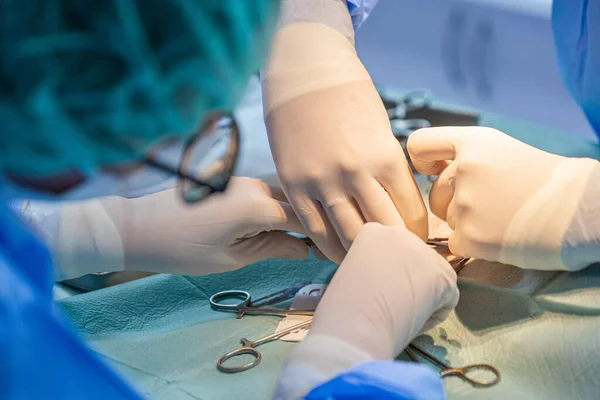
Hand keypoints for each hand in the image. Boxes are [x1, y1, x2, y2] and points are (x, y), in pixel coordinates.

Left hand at [99, 177, 309, 274]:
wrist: (136, 225)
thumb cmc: (182, 249)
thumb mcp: (231, 258)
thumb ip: (272, 249)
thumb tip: (304, 249)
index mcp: (259, 206)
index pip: (307, 220)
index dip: (324, 237)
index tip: (338, 251)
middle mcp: (255, 185)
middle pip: (296, 204)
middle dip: (310, 224)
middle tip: (320, 248)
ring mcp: (241, 179)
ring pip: (278, 197)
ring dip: (290, 216)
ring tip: (296, 241)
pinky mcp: (229, 179)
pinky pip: (261, 193)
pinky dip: (271, 209)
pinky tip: (271, 226)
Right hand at [263, 21, 427, 263]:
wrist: (304, 74)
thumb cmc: (350, 98)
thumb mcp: (381, 130)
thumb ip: (389, 170)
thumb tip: (397, 208)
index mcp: (385, 157)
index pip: (411, 213)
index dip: (419, 235)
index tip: (419, 244)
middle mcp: (356, 174)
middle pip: (384, 231)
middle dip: (397, 250)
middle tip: (400, 260)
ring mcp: (322, 182)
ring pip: (348, 237)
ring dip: (364, 254)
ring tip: (371, 261)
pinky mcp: (295, 186)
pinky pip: (315, 230)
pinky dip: (331, 247)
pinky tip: (340, 255)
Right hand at [275, 223, 458, 398]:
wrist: (354, 323)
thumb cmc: (342, 307)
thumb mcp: (352, 274)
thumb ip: (373, 268)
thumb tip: (391, 283)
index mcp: (372, 231)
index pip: (391, 254)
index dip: (384, 279)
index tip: (372, 294)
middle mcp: (400, 233)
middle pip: (414, 261)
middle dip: (407, 283)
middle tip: (389, 306)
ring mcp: (425, 251)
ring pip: (432, 280)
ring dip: (421, 298)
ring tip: (398, 314)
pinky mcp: (444, 273)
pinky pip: (446, 299)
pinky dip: (432, 316)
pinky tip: (411, 319)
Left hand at [407, 127, 598, 269]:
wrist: (583, 210)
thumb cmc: (546, 181)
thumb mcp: (504, 151)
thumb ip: (466, 156)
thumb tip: (430, 170)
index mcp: (474, 142)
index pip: (419, 144)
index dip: (423, 161)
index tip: (435, 170)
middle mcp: (464, 169)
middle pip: (434, 191)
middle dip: (453, 200)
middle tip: (492, 203)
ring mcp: (466, 204)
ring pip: (447, 218)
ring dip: (467, 222)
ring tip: (503, 217)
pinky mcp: (470, 237)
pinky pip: (455, 242)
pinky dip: (473, 243)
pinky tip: (501, 234)